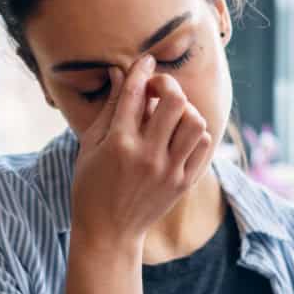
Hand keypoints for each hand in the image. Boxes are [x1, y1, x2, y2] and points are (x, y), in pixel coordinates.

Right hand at [69, 54, 212, 249]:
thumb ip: (108, 108)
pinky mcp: (183, 183)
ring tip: (171, 115)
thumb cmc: (91, 187)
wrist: (109, 233)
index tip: (146, 61)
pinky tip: (180, 134)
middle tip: (157, 90)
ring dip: (184, 110)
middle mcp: (147, 155)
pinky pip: (204, 145)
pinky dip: (195, 132)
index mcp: (119, 143)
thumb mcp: (90, 146)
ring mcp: (169, 171)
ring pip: (195, 121)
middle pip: (174, 100)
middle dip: (167, 85)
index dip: (142, 69)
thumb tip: (119, 72)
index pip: (136, 93)